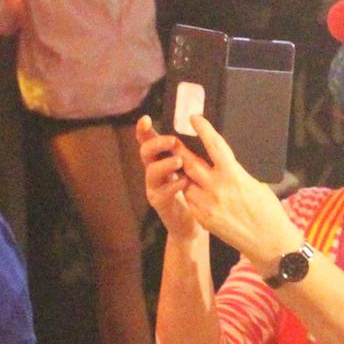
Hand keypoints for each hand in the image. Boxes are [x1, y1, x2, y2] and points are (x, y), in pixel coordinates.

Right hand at [137, 116, 203, 242]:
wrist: (190, 224)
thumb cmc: (193, 193)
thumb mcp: (190, 169)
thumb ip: (188, 153)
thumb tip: (198, 126)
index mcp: (160, 159)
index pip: (148, 141)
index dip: (144, 130)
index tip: (147, 119)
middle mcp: (153, 171)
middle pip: (145, 152)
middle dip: (156, 144)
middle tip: (172, 141)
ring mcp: (154, 188)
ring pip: (151, 172)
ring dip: (165, 164)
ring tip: (179, 160)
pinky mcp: (160, 204)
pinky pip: (162, 192)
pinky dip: (173, 185)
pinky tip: (184, 181)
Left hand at [164, 111, 296, 271]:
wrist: (269, 243)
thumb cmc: (268, 212)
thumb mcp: (256, 184)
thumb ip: (235, 171)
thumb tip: (222, 160)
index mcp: (234, 176)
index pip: (214, 145)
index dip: (203, 129)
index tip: (194, 118)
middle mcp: (218, 189)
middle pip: (190, 162)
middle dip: (179, 149)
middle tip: (171, 139)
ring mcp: (208, 205)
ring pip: (186, 182)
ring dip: (184, 174)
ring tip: (184, 168)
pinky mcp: (204, 219)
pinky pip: (190, 200)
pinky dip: (190, 192)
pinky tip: (195, 191)